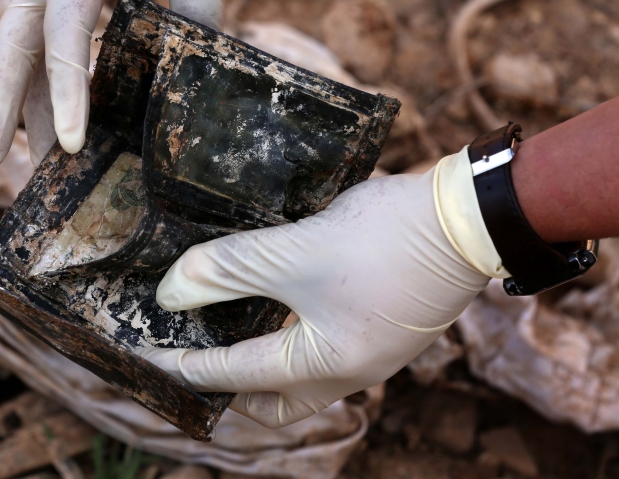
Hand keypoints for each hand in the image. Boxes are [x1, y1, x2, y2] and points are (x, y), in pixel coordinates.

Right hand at [0, 0, 239, 177]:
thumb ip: (200, 8)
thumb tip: (201, 75)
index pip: (63, 37)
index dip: (66, 94)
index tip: (68, 148)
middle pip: (8, 49)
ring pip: (18, 44)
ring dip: (11, 100)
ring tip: (2, 161)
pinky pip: (43, 33)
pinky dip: (42, 74)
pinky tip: (47, 110)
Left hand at [138, 152, 504, 427]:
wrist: (468, 216)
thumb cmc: (384, 240)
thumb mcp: (296, 253)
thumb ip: (230, 270)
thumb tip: (172, 292)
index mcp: (327, 366)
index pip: (238, 375)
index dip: (188, 364)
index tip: (151, 356)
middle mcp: (353, 371)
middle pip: (279, 402)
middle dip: (235, 392)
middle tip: (197, 362)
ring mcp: (376, 350)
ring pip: (306, 376)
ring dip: (266, 362)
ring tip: (234, 331)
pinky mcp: (388, 323)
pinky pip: (329, 347)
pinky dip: (296, 338)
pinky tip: (283, 304)